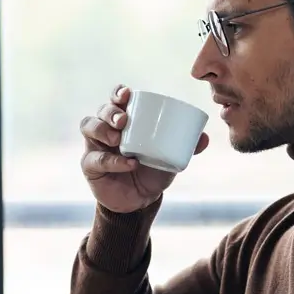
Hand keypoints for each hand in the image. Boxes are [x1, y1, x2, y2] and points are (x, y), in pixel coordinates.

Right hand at [79, 85, 209, 212]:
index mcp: (124, 121)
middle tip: (124, 120)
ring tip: (118, 138)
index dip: (118, 93)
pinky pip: (95, 159)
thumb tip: (204, 137)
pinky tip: (129, 163)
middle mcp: (106, 129)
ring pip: (89, 126)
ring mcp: (95, 146)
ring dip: (102, 129)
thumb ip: (187, 146)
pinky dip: (112, 160)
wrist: (140, 201)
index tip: (127, 94)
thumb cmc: (152, 172)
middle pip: (101, 110)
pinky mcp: (90, 166)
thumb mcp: (171, 157)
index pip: (116, 99)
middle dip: (111, 111)